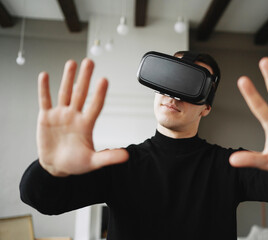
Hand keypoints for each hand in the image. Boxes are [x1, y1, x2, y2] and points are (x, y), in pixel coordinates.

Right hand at [37, 59, 128, 176]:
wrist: (56, 166)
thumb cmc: (75, 163)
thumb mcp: (92, 162)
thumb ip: (108, 157)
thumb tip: (127, 155)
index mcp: (87, 124)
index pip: (95, 106)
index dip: (99, 94)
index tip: (104, 80)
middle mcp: (75, 116)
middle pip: (81, 93)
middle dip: (85, 78)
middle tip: (90, 61)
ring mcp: (60, 115)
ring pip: (65, 93)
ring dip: (67, 78)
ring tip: (72, 63)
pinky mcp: (46, 117)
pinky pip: (45, 100)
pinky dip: (44, 88)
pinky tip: (45, 75)